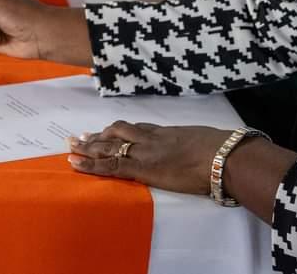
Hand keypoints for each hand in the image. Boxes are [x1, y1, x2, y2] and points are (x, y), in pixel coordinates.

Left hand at [67, 123, 234, 195]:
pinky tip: (75, 163)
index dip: (118, 130)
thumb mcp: (203, 141)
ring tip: (73, 147)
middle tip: (79, 137)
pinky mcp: (143, 168)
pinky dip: (91, 165)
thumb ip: (191, 144)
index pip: (137, 129)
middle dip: (98, 136)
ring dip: (89, 146)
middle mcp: (152, 138)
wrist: (224, 156)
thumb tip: (194, 149)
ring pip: (109, 145)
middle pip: (118, 133)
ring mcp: (146, 151)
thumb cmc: (221, 150)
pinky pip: (111, 165)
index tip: (106, 130)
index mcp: (167, 132)